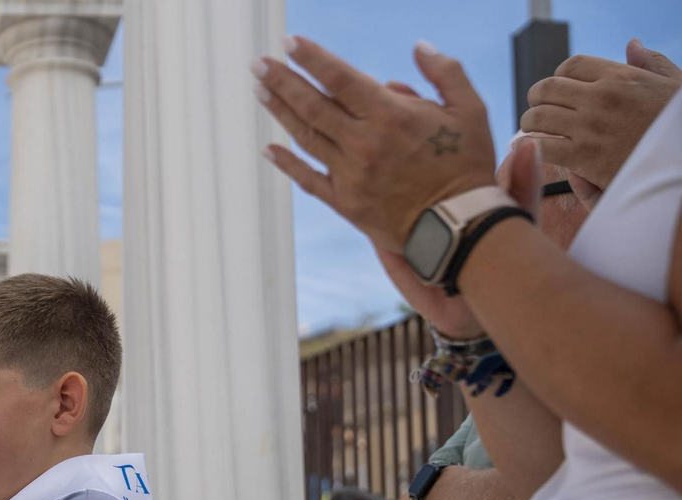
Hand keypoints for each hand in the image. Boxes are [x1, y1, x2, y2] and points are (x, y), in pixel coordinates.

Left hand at [255, 38, 497, 253]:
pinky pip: (308, 179)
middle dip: (282, 81)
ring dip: (280, 111)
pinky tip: (268, 149)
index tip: (290, 42)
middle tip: (258, 64)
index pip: (340, 79)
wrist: (459, 226)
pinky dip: (286, 164)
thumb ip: (445, 72)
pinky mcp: (344, 202)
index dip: (312, 59)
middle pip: (313, 105)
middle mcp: (363, 143)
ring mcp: (350, 174)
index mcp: (391, 116)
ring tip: (260, 90)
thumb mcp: (471, 109)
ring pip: (306, 137)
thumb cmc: (467, 165)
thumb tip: (419, 46)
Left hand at [523, 43, 681, 191]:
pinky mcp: (582, 157)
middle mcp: (601, 98)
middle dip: (536, 98)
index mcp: (620, 77)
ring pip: (537, 117)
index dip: (559, 75)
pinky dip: (528, 147)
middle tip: (536, 108)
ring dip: (528, 123)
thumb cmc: (676, 125)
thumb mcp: (673, 85)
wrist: (680, 162)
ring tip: (531, 129)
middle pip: (546, 89)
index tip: (559, 89)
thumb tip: (632, 45)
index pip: (572, 65)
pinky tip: (529, 150)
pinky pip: (540, 147)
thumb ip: (650, 64)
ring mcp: (589, 127)